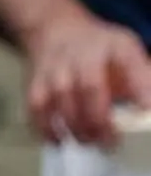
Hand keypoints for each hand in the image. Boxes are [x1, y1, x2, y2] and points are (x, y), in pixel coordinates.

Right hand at [26, 12, 150, 146]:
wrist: (57, 33)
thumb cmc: (100, 51)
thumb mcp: (128, 53)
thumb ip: (142, 79)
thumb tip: (149, 110)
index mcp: (113, 46)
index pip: (128, 62)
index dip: (139, 86)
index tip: (147, 109)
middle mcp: (80, 54)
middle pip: (88, 86)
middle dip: (100, 119)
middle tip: (110, 141)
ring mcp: (54, 68)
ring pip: (60, 99)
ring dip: (75, 127)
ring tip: (89, 142)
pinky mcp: (35, 82)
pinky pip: (37, 107)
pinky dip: (46, 127)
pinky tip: (59, 140)